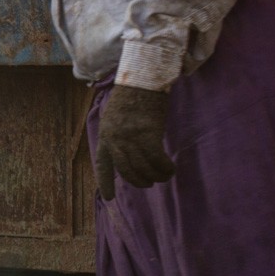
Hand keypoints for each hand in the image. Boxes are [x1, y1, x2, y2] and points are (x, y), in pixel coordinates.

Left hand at [94, 84, 173, 199]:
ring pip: (142, 168)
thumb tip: (129, 153)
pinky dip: (165, 168)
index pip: (104, 164)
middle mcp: (115, 138)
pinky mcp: (148, 134)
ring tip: (164, 175)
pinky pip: (157, 160)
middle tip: (150, 183)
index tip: (108, 198)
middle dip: (139, 181)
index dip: (105, 182)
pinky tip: (170, 169)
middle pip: (126, 171)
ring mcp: (130, 137)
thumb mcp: (118, 115)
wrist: (144, 77)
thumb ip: (120, 134)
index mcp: (106, 134)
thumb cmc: (134, 94)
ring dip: (155, 176)